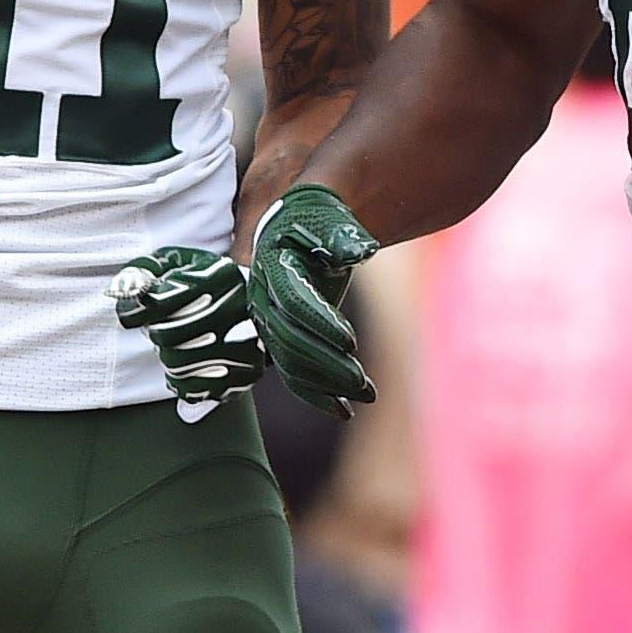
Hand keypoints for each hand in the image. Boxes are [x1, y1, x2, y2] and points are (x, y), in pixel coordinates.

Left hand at [110, 247, 267, 414]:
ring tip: (177, 344)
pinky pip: (194, 388)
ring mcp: (245, 341)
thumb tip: (127, 289)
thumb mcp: (178, 262)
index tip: (131, 314)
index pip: (157, 302)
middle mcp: (235, 306)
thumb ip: (146, 269)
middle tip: (162, 327)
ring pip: (176, 363)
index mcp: (217, 274)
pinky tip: (187, 367)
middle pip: (165, 335)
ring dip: (167, 356)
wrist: (257, 302)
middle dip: (155, 332)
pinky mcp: (246, 371)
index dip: (135, 311)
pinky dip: (181, 382)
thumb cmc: (207, 282)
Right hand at [246, 185, 378, 417]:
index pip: (294, 302)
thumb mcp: (331, 223)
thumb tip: (364, 249)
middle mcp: (263, 300)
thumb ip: (344, 238)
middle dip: (328, 364)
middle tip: (364, 383)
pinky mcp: (280, 340)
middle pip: (291, 341)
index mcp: (272, 268)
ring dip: (328, 384)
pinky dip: (318, 394)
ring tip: (368, 394)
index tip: (352, 342)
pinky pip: (294, 374)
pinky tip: (345, 410)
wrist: (298, 231)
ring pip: (292, 364)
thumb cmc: (319, 223)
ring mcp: (268, 324)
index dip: (321, 323)